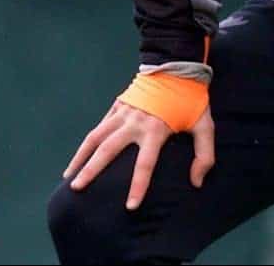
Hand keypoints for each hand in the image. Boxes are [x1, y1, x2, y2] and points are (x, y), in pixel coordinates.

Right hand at [63, 100, 214, 209]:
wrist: (177, 66)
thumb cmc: (191, 99)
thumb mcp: (205, 126)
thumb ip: (204, 155)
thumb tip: (196, 183)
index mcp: (156, 129)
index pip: (144, 164)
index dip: (138, 186)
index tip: (129, 206)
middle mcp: (134, 122)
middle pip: (107, 150)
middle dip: (91, 170)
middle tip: (77, 189)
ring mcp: (123, 112)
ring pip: (95, 136)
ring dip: (80, 156)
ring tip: (68, 176)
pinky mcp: (118, 105)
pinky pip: (99, 126)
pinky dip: (88, 142)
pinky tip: (80, 156)